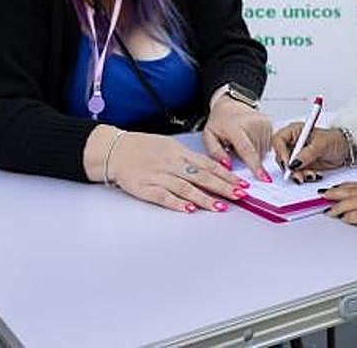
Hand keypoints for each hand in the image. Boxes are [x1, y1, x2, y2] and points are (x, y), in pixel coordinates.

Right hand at [106, 132, 247, 212]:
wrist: (115, 150)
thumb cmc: (142, 148)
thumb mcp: (169, 146)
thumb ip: (188, 158)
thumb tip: (210, 168)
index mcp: (178, 153)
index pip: (208, 165)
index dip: (226, 175)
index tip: (241, 183)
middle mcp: (171, 164)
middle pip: (201, 176)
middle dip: (222, 187)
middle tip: (239, 195)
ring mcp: (159, 176)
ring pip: (186, 188)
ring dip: (204, 198)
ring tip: (220, 206)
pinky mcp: (146, 188)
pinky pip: (164, 197)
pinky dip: (177, 203)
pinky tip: (189, 209)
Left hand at [202, 95, 272, 180]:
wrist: (230, 104)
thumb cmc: (220, 121)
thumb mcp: (209, 136)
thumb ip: (215, 153)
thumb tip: (227, 166)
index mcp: (235, 126)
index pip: (247, 150)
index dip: (255, 166)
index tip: (263, 178)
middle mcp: (251, 123)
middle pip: (255, 154)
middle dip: (245, 158)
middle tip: (234, 147)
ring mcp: (262, 123)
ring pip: (262, 151)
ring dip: (252, 153)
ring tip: (242, 141)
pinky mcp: (269, 124)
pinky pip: (266, 145)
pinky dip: (258, 147)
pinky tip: (249, 138)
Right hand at [271, 124, 350, 182]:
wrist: (345, 149)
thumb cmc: (335, 140)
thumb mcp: (321, 144)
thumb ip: (307, 154)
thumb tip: (294, 163)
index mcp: (294, 131)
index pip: (278, 140)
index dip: (280, 152)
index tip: (288, 163)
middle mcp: (292, 143)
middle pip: (280, 156)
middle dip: (289, 167)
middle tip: (298, 174)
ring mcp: (296, 155)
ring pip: (287, 167)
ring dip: (297, 173)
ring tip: (310, 174)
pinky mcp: (301, 165)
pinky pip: (296, 173)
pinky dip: (302, 176)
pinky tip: (312, 175)